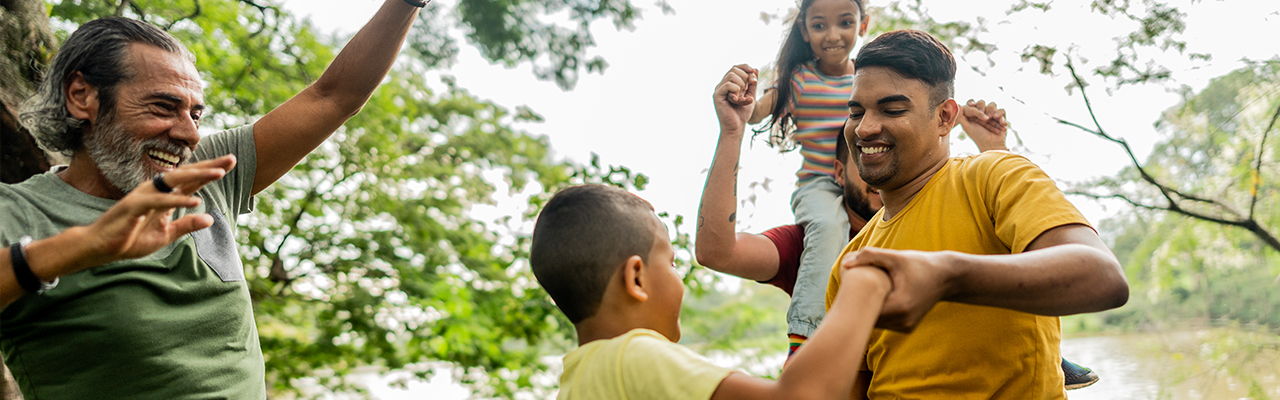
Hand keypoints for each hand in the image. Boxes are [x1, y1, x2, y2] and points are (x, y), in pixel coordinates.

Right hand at [80, 155, 236, 269]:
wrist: (99, 247)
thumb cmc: (130, 239)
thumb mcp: (165, 235)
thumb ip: (186, 225)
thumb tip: (210, 218)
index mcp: (164, 196)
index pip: (191, 180)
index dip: (210, 171)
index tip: (231, 162)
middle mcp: (155, 190)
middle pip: (186, 174)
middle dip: (209, 166)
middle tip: (232, 158)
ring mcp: (144, 196)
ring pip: (174, 181)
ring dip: (197, 176)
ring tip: (219, 173)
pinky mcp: (134, 207)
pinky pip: (159, 202)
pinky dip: (177, 200)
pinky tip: (195, 201)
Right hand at [713, 64, 757, 133]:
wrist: (736, 127)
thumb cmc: (742, 114)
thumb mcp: (750, 96)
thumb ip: (752, 84)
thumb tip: (755, 69)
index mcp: (729, 84)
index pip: (736, 67)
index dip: (745, 67)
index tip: (754, 72)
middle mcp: (722, 85)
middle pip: (734, 69)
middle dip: (745, 78)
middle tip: (747, 91)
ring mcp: (719, 90)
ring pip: (731, 75)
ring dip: (741, 85)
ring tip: (741, 97)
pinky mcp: (717, 95)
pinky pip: (728, 84)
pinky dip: (736, 90)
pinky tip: (737, 100)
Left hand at [840, 247, 952, 331]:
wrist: (946, 276)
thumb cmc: (920, 264)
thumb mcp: (895, 257)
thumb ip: (870, 257)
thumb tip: (845, 264)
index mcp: (900, 306)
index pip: (866, 312)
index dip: (852, 303)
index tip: (842, 293)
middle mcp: (903, 321)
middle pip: (870, 320)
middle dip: (857, 309)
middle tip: (843, 296)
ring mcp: (906, 327)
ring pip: (877, 323)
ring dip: (867, 313)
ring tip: (855, 299)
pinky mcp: (907, 328)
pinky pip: (885, 323)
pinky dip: (878, 314)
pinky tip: (871, 302)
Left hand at [957, 99, 1007, 151]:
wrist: (991, 144)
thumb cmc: (978, 136)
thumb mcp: (967, 127)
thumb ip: (961, 117)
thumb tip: (958, 105)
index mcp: (972, 114)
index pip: (972, 104)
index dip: (972, 103)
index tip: (971, 105)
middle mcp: (982, 113)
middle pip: (981, 102)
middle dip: (982, 108)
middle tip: (984, 117)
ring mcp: (991, 114)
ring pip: (992, 105)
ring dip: (992, 111)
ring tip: (993, 118)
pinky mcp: (1000, 117)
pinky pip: (1002, 110)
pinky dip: (1001, 115)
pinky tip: (1001, 122)